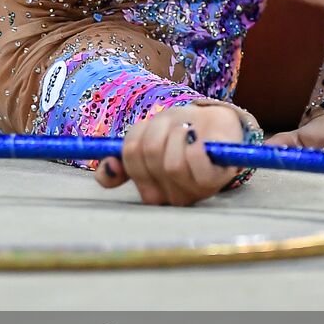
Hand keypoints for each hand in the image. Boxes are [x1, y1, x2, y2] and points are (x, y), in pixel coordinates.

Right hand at [95, 104, 245, 205]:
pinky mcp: (214, 181)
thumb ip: (124, 157)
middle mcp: (169, 197)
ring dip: (178, 133)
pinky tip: (198, 137)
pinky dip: (195, 143)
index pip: (126, 165)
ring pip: (170, 164)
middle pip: (148, 158)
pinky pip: (195, 162)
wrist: (216, 127)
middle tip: (170, 126)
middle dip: (158, 131)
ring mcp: (192, 191)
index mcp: (149, 190)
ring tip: (187, 129)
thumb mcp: (147, 139)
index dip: (130, 147)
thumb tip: (108, 169)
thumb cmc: (179, 134)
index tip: (140, 138)